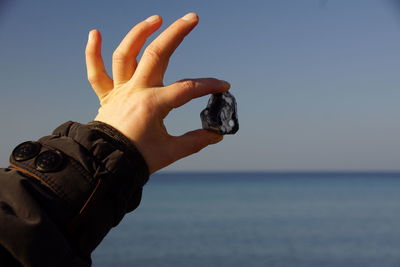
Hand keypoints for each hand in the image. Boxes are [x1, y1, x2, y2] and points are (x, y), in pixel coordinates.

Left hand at [85, 13, 228, 173]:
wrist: (104, 166)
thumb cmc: (137, 159)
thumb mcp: (170, 152)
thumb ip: (195, 141)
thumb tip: (216, 135)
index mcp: (153, 105)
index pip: (187, 89)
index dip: (208, 86)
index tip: (224, 87)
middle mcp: (136, 91)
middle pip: (157, 55)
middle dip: (176, 33)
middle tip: (192, 18)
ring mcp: (119, 91)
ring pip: (126, 55)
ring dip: (139, 33)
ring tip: (155, 19)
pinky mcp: (107, 96)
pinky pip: (96, 72)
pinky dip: (93, 53)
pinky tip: (95, 33)